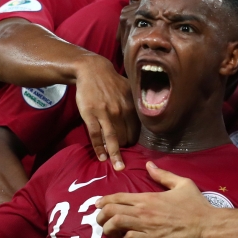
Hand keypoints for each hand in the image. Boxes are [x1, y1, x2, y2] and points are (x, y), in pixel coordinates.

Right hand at [75, 55, 138, 170]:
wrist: (92, 70)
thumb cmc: (112, 81)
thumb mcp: (130, 89)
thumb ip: (137, 103)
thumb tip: (147, 115)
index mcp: (131, 106)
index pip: (136, 131)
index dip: (133, 141)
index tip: (131, 148)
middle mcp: (120, 111)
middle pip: (125, 137)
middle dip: (124, 148)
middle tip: (122, 158)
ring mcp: (105, 114)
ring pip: (112, 139)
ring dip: (115, 155)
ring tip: (118, 167)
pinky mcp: (91, 115)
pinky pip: (96, 135)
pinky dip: (99, 148)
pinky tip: (102, 157)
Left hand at [96, 162, 211, 237]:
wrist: (208, 226)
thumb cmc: (196, 205)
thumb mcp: (182, 184)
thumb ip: (163, 175)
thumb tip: (149, 165)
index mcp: (149, 197)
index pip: (118, 197)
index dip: (103, 201)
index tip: (97, 205)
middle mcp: (144, 211)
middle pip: (111, 211)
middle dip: (101, 216)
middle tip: (100, 221)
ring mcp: (147, 227)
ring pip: (116, 225)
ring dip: (109, 229)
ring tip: (110, 232)